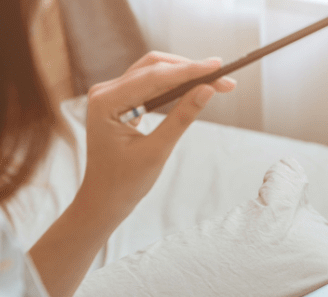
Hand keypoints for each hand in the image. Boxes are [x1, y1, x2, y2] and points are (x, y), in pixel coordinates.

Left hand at [79, 51, 235, 222]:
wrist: (103, 199)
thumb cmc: (125, 182)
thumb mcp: (157, 151)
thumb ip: (182, 118)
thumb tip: (207, 90)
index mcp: (106, 102)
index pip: (154, 77)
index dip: (189, 70)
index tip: (219, 66)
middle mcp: (104, 91)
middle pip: (153, 67)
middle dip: (190, 71)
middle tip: (224, 78)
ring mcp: (109, 94)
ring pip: (152, 72)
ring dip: (183, 75)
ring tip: (215, 81)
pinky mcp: (118, 100)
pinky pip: (148, 85)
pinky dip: (172, 85)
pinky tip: (194, 87)